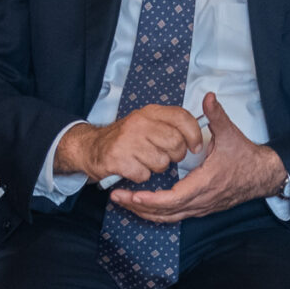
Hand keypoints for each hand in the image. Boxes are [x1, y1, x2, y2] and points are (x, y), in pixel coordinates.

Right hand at [58, 104, 204, 184]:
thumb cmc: (127, 138)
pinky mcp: (117, 158)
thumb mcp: (148, 123)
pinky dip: (141, 176)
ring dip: (156, 168)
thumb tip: (198, 135)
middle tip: (166, 156)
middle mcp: (139, 122)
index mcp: (150, 112)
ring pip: (161, 162)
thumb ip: (171, 124)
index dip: (194, 135)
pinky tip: (133, 168)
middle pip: (175, 143)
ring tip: (145, 161)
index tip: (195, 147)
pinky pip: (143, 174)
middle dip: (175, 155)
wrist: (92, 147)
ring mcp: (127, 140)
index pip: (182, 118)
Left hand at [111, 93, 284, 222]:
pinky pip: (175, 216)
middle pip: (164, 212)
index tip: (132, 194)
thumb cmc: (245, 156)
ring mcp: (201, 207)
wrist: (263, 175)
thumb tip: (208, 96)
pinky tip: (142, 206)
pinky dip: (156, 213)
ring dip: (144, 212)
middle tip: (116, 197)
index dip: (151, 200)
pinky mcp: (201, 208)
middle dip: (138, 206)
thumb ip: (216, 115)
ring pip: (168, 217)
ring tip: (123, 202)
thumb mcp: (230, 134)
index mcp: (205, 183)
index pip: (173, 199)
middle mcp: (201, 200)